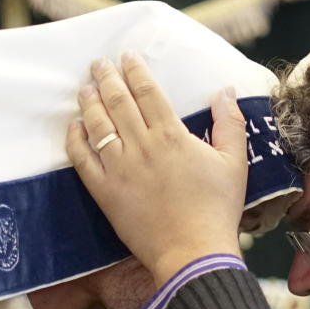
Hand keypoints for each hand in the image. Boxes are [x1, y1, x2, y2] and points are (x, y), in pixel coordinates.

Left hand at [65, 54, 248, 287]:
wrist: (193, 251)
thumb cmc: (217, 209)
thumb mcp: (235, 164)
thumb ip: (229, 124)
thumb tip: (226, 91)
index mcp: (171, 136)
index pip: (147, 92)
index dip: (135, 71)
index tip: (127, 57)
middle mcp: (141, 146)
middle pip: (118, 102)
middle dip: (106, 78)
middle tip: (99, 64)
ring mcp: (120, 169)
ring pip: (98, 126)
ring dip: (89, 103)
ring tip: (85, 89)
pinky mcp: (106, 193)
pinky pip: (83, 160)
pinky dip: (76, 140)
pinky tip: (75, 128)